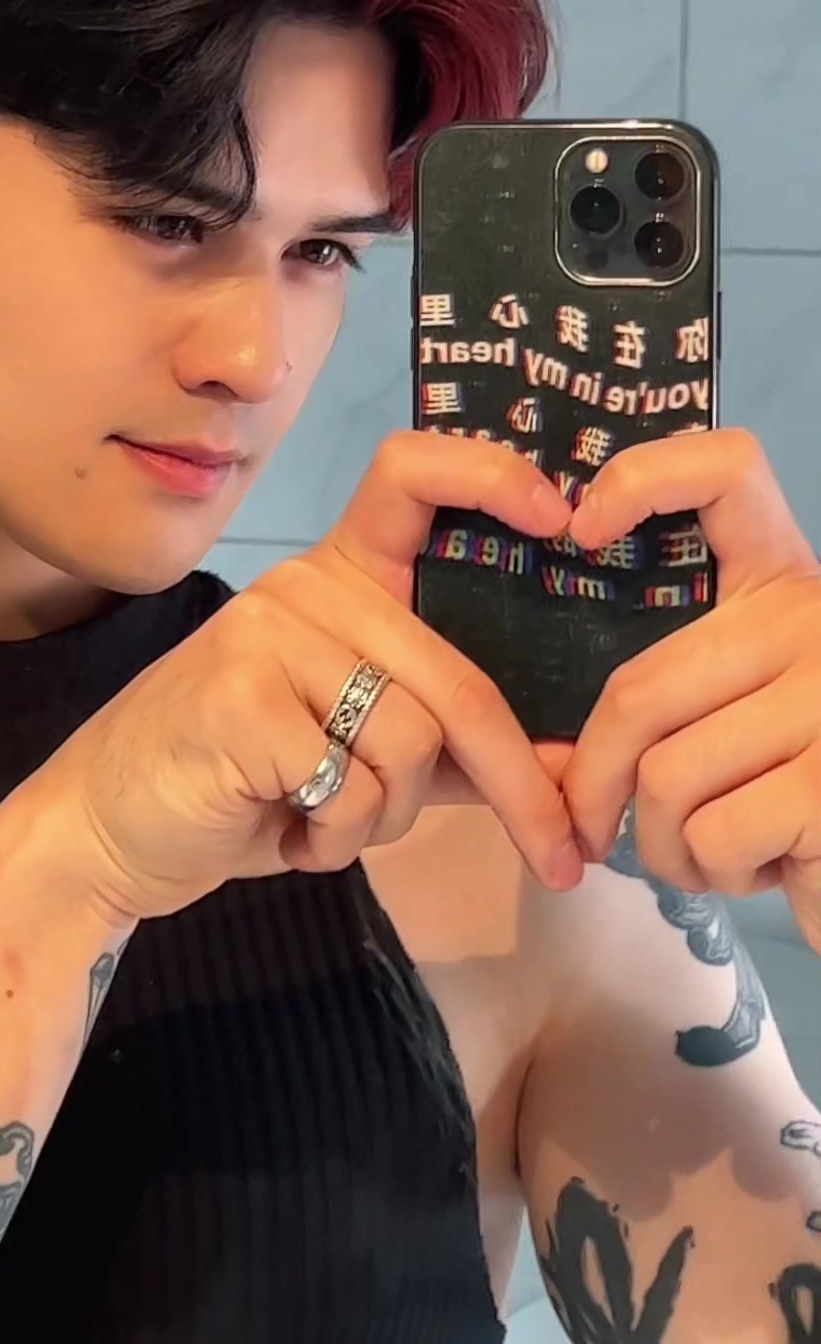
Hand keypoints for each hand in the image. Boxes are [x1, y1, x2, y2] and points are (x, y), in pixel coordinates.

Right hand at [27, 432, 583, 923]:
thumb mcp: (360, 754)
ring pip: (412, 740)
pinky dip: (339, 836)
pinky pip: (356, 784)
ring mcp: (267, 632)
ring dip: (387, 816)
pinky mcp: (241, 694)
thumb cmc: (242, 783)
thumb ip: (450, 743)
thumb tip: (572, 768)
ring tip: (326, 820)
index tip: (563, 518)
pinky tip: (288, 830)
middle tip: (564, 858)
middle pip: (454, 676)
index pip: (411, 474)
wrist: (108, 829)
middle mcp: (304, 586)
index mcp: (339, 577)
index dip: (491, 476)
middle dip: (520, 785)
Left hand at [561, 429, 820, 948]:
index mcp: (785, 581)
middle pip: (642, 687)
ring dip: (660, 844)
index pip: (730, 471)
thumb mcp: (740, 709)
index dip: (645, 476)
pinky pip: (709, 834)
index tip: (581, 526)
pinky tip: (751, 868)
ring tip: (703, 851)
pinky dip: (709, 872)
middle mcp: (814, 618)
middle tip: (586, 827)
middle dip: (591, 780)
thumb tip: (548, 750)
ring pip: (665, 774)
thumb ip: (669, 694)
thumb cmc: (795, 788)